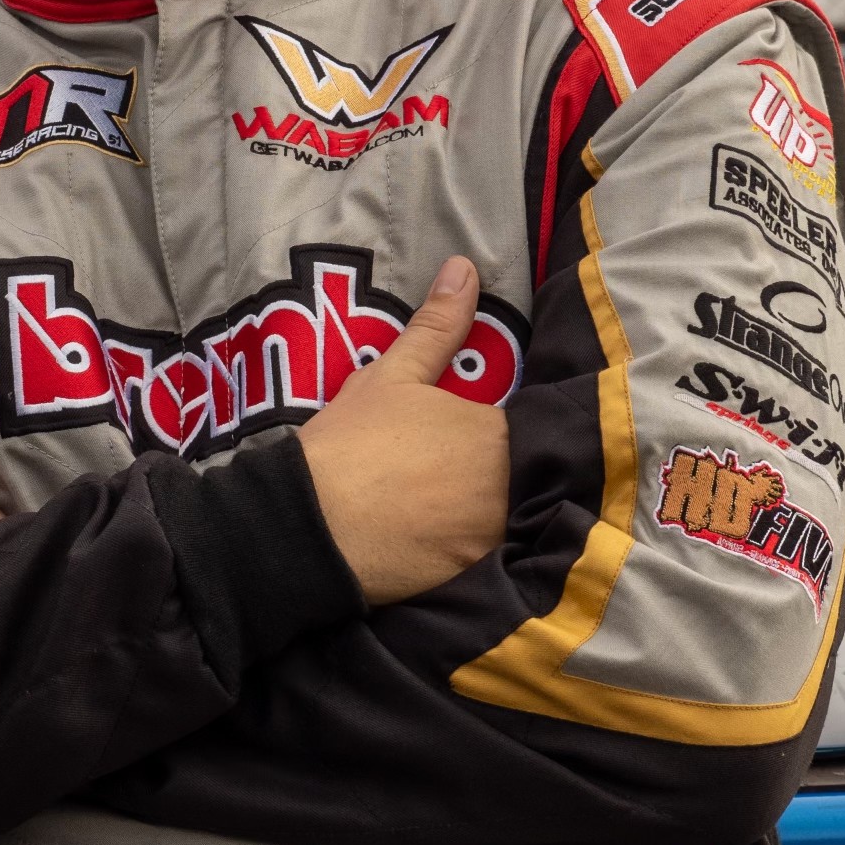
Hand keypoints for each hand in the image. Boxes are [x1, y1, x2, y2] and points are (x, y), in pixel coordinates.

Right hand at [296, 257, 510, 606]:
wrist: (309, 526)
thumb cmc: (352, 442)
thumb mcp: (393, 374)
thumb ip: (438, 325)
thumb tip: (465, 267)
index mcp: (498, 433)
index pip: (535, 429)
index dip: (518, 431)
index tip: (495, 435)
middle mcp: (510, 488)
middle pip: (532, 477)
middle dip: (515, 472)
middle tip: (469, 471)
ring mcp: (494, 537)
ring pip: (517, 519)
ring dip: (502, 511)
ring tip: (461, 505)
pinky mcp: (472, 576)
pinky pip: (492, 557)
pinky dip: (479, 548)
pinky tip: (448, 538)